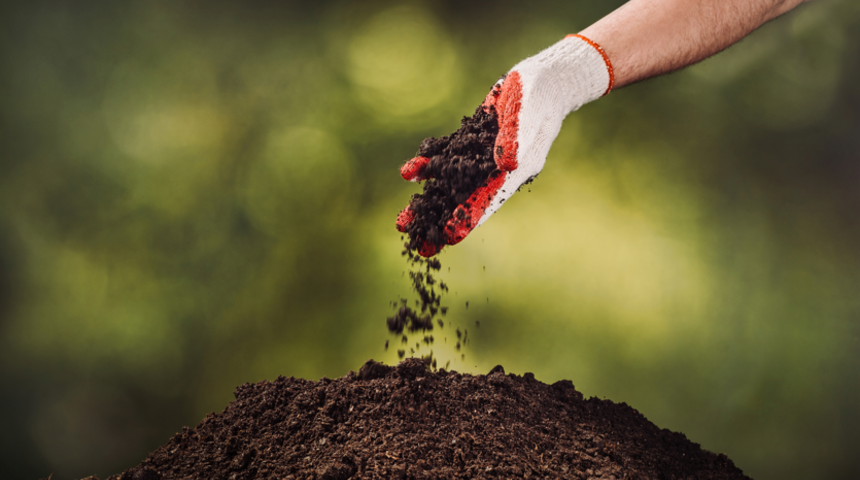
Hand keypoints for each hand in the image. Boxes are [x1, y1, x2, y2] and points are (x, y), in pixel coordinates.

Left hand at [397, 34, 612, 256]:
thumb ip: (515, 142)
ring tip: (403, 221)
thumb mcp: (528, 121)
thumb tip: (504, 164)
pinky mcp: (470, 140)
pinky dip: (428, 163)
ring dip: (427, 200)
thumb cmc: (539, 102)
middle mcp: (492, 171)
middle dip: (438, 221)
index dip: (467, 219)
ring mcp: (479, 156)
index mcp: (510, 174)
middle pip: (461, 201)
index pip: (486, 202)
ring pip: (448, 183)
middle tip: (416, 244)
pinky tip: (409, 172)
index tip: (448, 237)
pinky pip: (445, 155)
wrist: (541, 81)